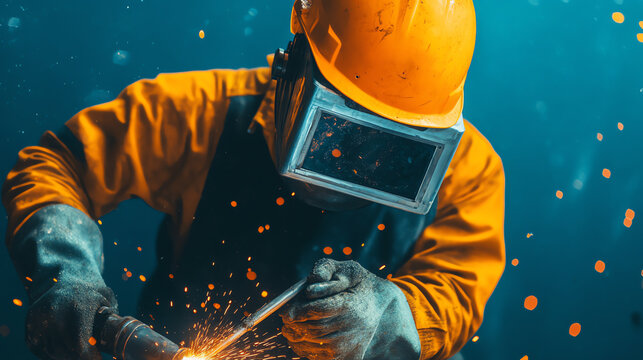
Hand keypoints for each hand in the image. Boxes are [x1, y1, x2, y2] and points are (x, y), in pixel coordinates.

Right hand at [8, 205, 117, 359]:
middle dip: (81, 356)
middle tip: (92, 353)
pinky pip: (42, 350)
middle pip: (67, 352)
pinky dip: (54, 352)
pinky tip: (66, 343)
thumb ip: (113, 318)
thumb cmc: (90, 289)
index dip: (90, 357)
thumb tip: (123, 338)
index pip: (80, 345)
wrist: (61, 275)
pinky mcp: (29, 329)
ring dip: (68, 354)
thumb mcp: (106, 298)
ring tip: (81, 345)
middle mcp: (54, 315)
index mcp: (77, 307)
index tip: (99, 359)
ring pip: (54, 353)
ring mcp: (38, 322)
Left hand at [280, 259, 420, 359]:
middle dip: (294, 323)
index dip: (298, 310)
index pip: (318, 309)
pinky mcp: (347, 357)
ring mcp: (350, 345)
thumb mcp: (346, 269)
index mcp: (351, 305)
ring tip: (292, 326)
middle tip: (286, 317)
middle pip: (312, 329)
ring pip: (312, 345)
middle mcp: (352, 327)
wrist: (381, 308)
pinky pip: (317, 357)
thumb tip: (311, 286)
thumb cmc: (359, 285)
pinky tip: (302, 336)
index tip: (287, 309)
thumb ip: (325, 269)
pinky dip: (304, 348)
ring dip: (296, 336)